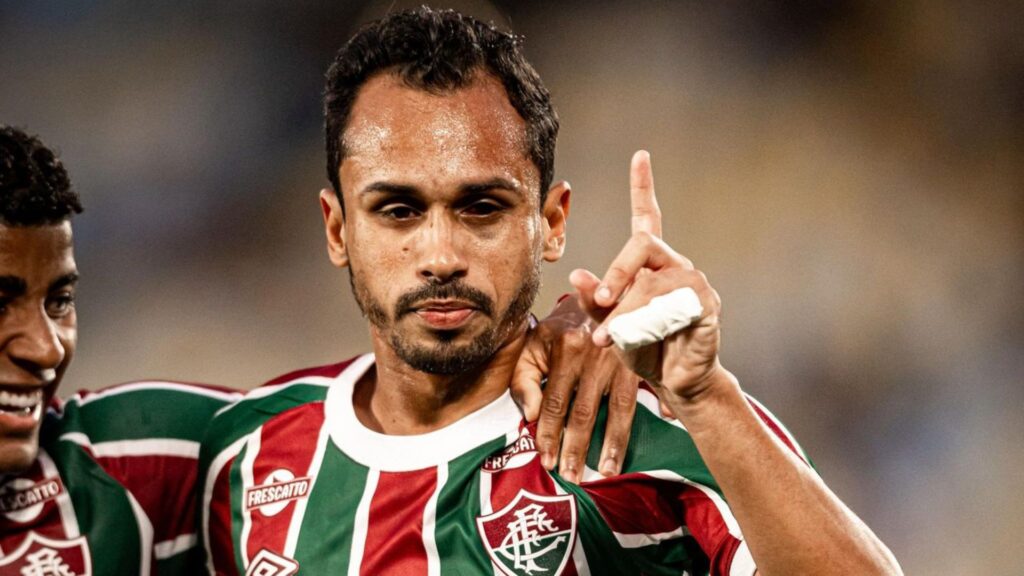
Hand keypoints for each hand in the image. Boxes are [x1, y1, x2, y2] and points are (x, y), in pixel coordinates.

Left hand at [511, 295, 639, 482]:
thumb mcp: (535, 342)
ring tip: (602, 474)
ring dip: (608, 446)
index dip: (549, 434)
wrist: (603, 293)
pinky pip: (636, 403)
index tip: (545, 460)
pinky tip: (630, 450)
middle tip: (570, 476)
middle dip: (576, 447)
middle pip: (583, 412)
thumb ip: (525, 377)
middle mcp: (592, 354)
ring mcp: (618, 360)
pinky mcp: (636, 366)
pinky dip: (633, 428)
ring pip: (613, 411)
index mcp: (564, 347)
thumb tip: (533, 415)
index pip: (554, 401)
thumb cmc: (563, 324)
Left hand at [571, 150, 723, 403]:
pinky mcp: (706, 304)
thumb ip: (595, 301)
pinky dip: (649, 325)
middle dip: (616, 272)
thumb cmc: (643, 347)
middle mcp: (674, 264)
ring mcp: (693, 282)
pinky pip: (673, 305)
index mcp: (650, 263)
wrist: (676, 381)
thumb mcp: (609, 323)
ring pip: (653, 282)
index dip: (643, 187)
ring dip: (627, 313)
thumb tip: (576, 274)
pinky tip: (643, 339)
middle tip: (601, 301)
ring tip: (610, 338)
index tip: (640, 156)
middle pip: (642, 244)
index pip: (647, 217)